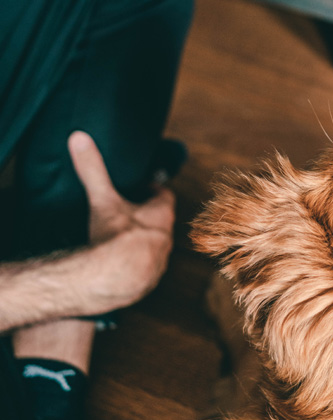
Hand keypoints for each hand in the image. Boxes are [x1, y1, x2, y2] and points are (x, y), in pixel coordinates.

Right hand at [68, 131, 174, 311]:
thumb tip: (79, 137)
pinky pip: (145, 269)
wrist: (115, 280)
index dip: (154, 190)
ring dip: (143, 242)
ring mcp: (159, 263)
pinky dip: (135, 264)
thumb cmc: (113, 237)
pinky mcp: (149, 282)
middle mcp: (166, 238)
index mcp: (161, 215)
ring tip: (124, 238)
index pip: (164, 196)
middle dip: (148, 216)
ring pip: (155, 247)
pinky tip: (120, 264)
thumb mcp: (102, 199)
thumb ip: (92, 168)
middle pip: (161, 222)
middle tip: (131, 210)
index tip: (144, 186)